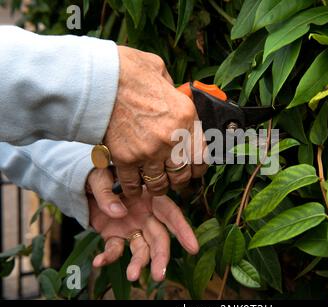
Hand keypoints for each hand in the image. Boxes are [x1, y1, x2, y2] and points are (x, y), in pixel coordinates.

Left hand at [87, 168, 198, 281]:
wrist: (83, 184)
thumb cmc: (98, 173)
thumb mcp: (99, 175)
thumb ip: (107, 192)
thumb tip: (119, 213)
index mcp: (149, 196)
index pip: (170, 213)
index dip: (182, 230)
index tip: (193, 248)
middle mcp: (145, 215)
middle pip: (159, 238)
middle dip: (161, 256)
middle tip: (160, 275)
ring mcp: (132, 227)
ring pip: (141, 249)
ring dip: (139, 263)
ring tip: (132, 276)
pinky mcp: (115, 236)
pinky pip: (115, 249)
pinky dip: (108, 257)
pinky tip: (98, 261)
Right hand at [103, 46, 206, 197]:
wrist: (99, 77)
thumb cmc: (129, 70)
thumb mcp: (163, 74)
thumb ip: (174, 92)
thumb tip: (175, 97)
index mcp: (186, 117)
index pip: (202, 156)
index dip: (199, 167)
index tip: (194, 169)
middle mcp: (172, 138)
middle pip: (182, 174)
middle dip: (180, 181)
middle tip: (176, 182)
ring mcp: (149, 151)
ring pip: (160, 183)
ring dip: (158, 187)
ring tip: (156, 186)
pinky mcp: (126, 158)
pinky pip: (133, 184)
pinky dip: (134, 190)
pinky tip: (135, 190)